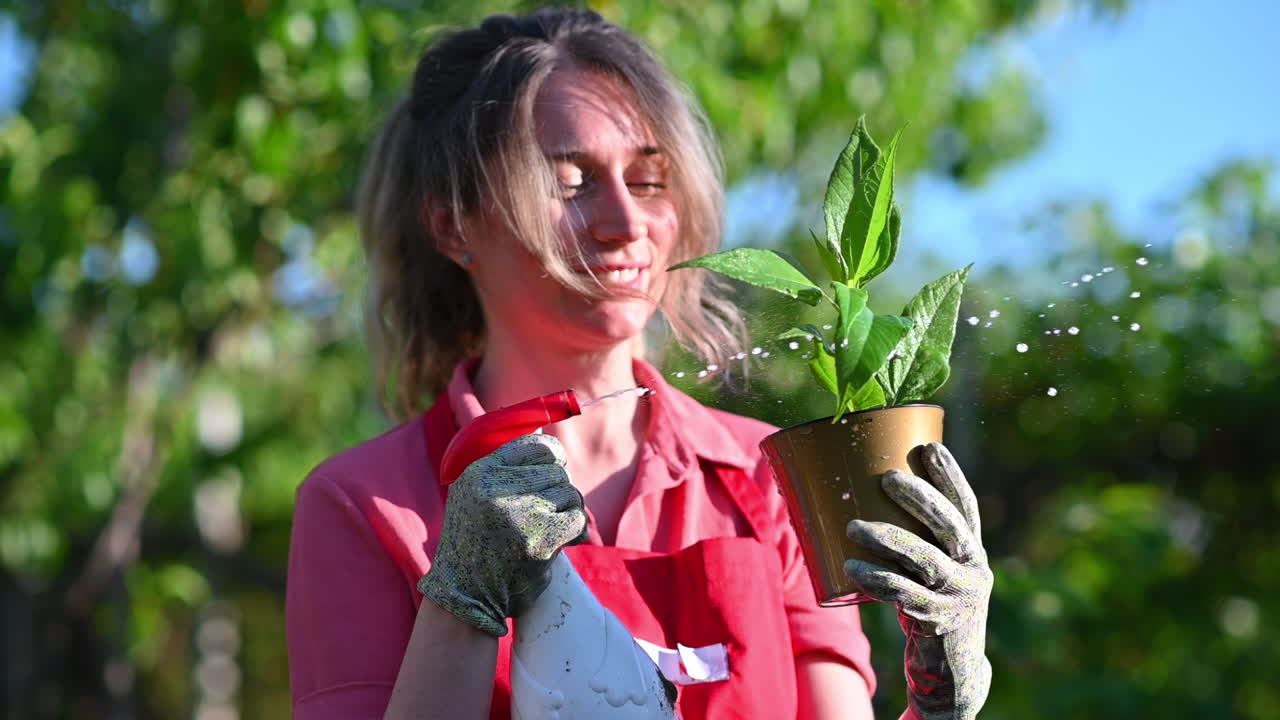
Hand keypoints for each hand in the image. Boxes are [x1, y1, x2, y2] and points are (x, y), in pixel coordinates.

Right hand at [419, 434, 586, 635]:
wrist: (465, 595)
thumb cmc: (475, 544)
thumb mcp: (473, 495)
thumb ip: (504, 472)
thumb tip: (552, 451)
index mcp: (481, 473)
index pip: (535, 446)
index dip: (553, 457)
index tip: (556, 469)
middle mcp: (497, 489)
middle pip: (557, 472)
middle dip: (559, 491)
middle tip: (549, 512)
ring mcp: (520, 515)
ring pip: (570, 494)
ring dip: (568, 511)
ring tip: (551, 528)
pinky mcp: (539, 541)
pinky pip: (577, 519)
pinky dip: (575, 530)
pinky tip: (562, 541)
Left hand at [843, 443, 991, 719]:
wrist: (951, 672)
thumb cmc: (929, 610)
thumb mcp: (930, 575)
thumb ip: (910, 544)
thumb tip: (854, 504)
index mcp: (971, 552)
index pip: (966, 507)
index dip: (950, 476)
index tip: (929, 447)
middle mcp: (972, 570)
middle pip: (950, 526)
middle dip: (920, 498)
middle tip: (887, 477)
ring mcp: (958, 597)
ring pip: (925, 559)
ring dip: (888, 538)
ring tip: (853, 524)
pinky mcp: (938, 622)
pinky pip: (904, 595)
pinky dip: (876, 579)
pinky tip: (850, 568)